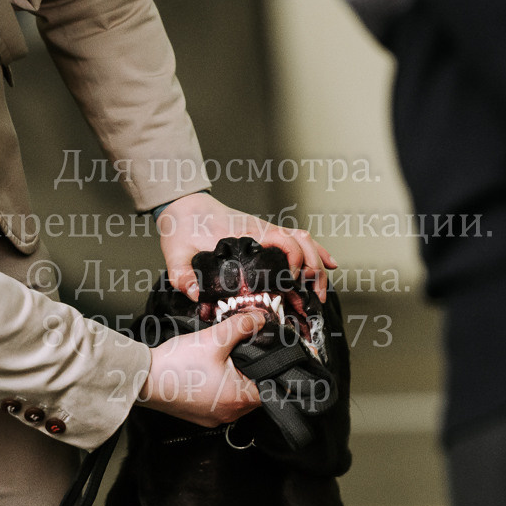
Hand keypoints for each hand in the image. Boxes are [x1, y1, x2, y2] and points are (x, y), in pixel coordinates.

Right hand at [137, 311, 264, 426]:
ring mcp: (214, 418)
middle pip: (254, 390)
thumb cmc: (176, 366)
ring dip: (233, 379)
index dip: (268, 365)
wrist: (143, 380)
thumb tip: (258, 320)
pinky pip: (219, 401)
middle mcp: (230, 414)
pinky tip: (206, 373)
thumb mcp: (213, 339)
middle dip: (249, 369)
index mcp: (239, 399)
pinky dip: (217, 387)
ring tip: (220, 360)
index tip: (260, 351)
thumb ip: (240, 327)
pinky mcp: (201, 416)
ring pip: (236, 396)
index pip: (270, 385)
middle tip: (237, 352)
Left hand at [157, 192, 337, 301]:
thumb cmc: (182, 227)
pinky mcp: (266, 237)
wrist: (183, 207)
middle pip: (302, 244)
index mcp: (245, 235)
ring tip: (319, 292)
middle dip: (314, 270)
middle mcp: (261, 232)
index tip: (291, 282)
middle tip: (313, 298)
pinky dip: (316, 252)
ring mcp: (266, 233)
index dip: (293, 260)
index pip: (283, 241)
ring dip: (318, 264)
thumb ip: (183, 275)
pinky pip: (298, 241)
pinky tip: (329, 264)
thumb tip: (196, 295)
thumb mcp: (176, 253)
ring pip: (305, 242)